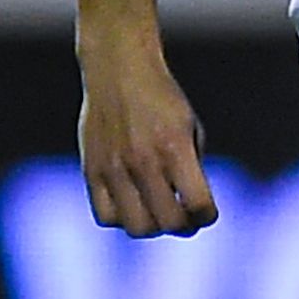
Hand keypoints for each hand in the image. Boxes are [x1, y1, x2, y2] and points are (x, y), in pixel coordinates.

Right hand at [78, 36, 217, 236]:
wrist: (119, 69)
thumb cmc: (162, 99)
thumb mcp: (190, 128)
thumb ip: (192, 168)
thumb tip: (192, 209)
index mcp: (175, 149)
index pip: (198, 205)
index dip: (207, 216)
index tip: (206, 213)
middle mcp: (143, 161)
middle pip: (168, 223)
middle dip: (184, 226)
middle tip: (186, 220)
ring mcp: (113, 168)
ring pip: (136, 227)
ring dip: (154, 228)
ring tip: (159, 215)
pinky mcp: (91, 170)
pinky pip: (106, 216)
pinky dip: (122, 220)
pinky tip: (132, 206)